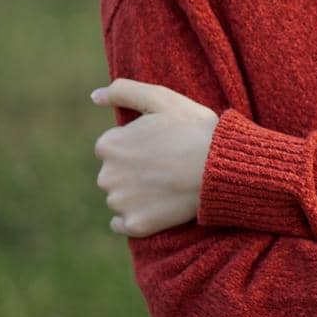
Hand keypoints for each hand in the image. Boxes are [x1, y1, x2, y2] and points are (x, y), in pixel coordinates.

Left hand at [91, 79, 219, 236]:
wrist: (221, 168)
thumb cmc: (194, 130)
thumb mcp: (161, 99)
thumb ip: (123, 91)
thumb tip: (95, 96)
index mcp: (109, 145)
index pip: (114, 147)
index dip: (138, 145)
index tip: (161, 145)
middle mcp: (106, 176)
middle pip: (114, 173)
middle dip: (133, 170)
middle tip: (166, 165)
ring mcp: (121, 203)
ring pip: (120, 198)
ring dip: (135, 194)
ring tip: (166, 185)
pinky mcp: (135, 225)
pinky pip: (122, 224)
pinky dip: (133, 218)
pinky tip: (153, 208)